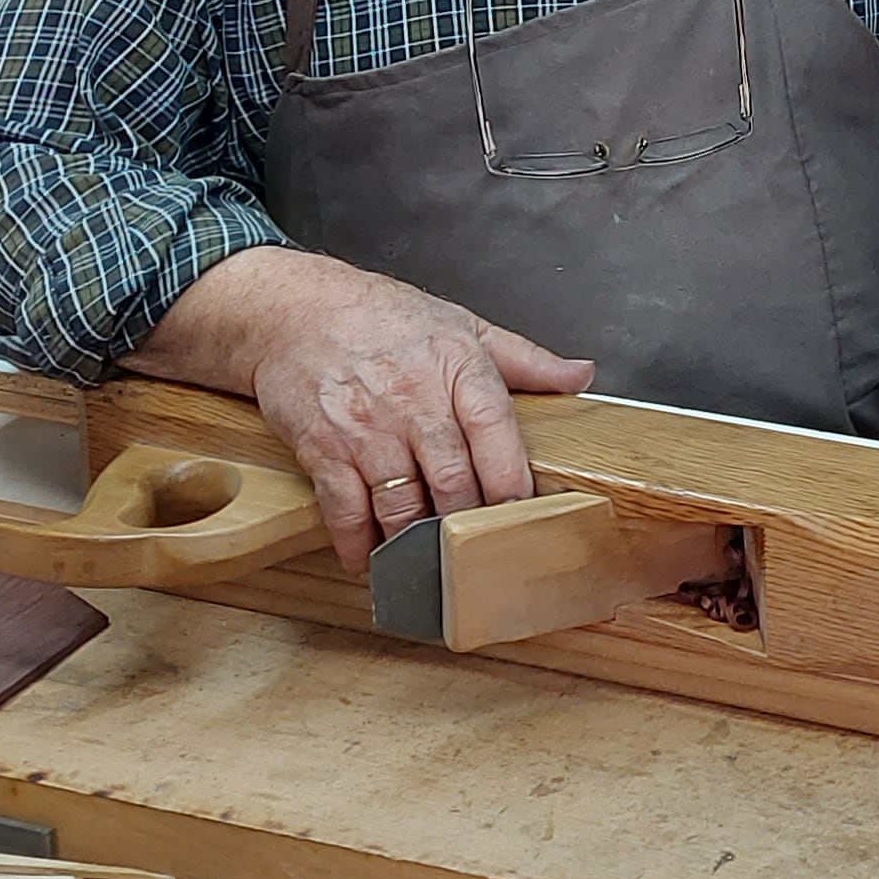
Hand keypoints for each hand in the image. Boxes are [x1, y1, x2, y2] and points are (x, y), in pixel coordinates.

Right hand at [136, 247, 593, 572]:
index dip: (511, 479)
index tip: (524, 515)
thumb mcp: (463, 325)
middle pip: (452, 478)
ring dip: (417, 545)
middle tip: (482, 556)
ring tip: (433, 568)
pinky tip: (369, 561)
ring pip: (402, 503)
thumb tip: (582, 377)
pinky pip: (345, 509)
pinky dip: (358, 544)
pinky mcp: (322, 448)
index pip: (495, 428)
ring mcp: (366, 426)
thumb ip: (525, 360)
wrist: (296, 311)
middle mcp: (413, 397)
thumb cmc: (386, 319)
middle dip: (469, 524)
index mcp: (458, 365)